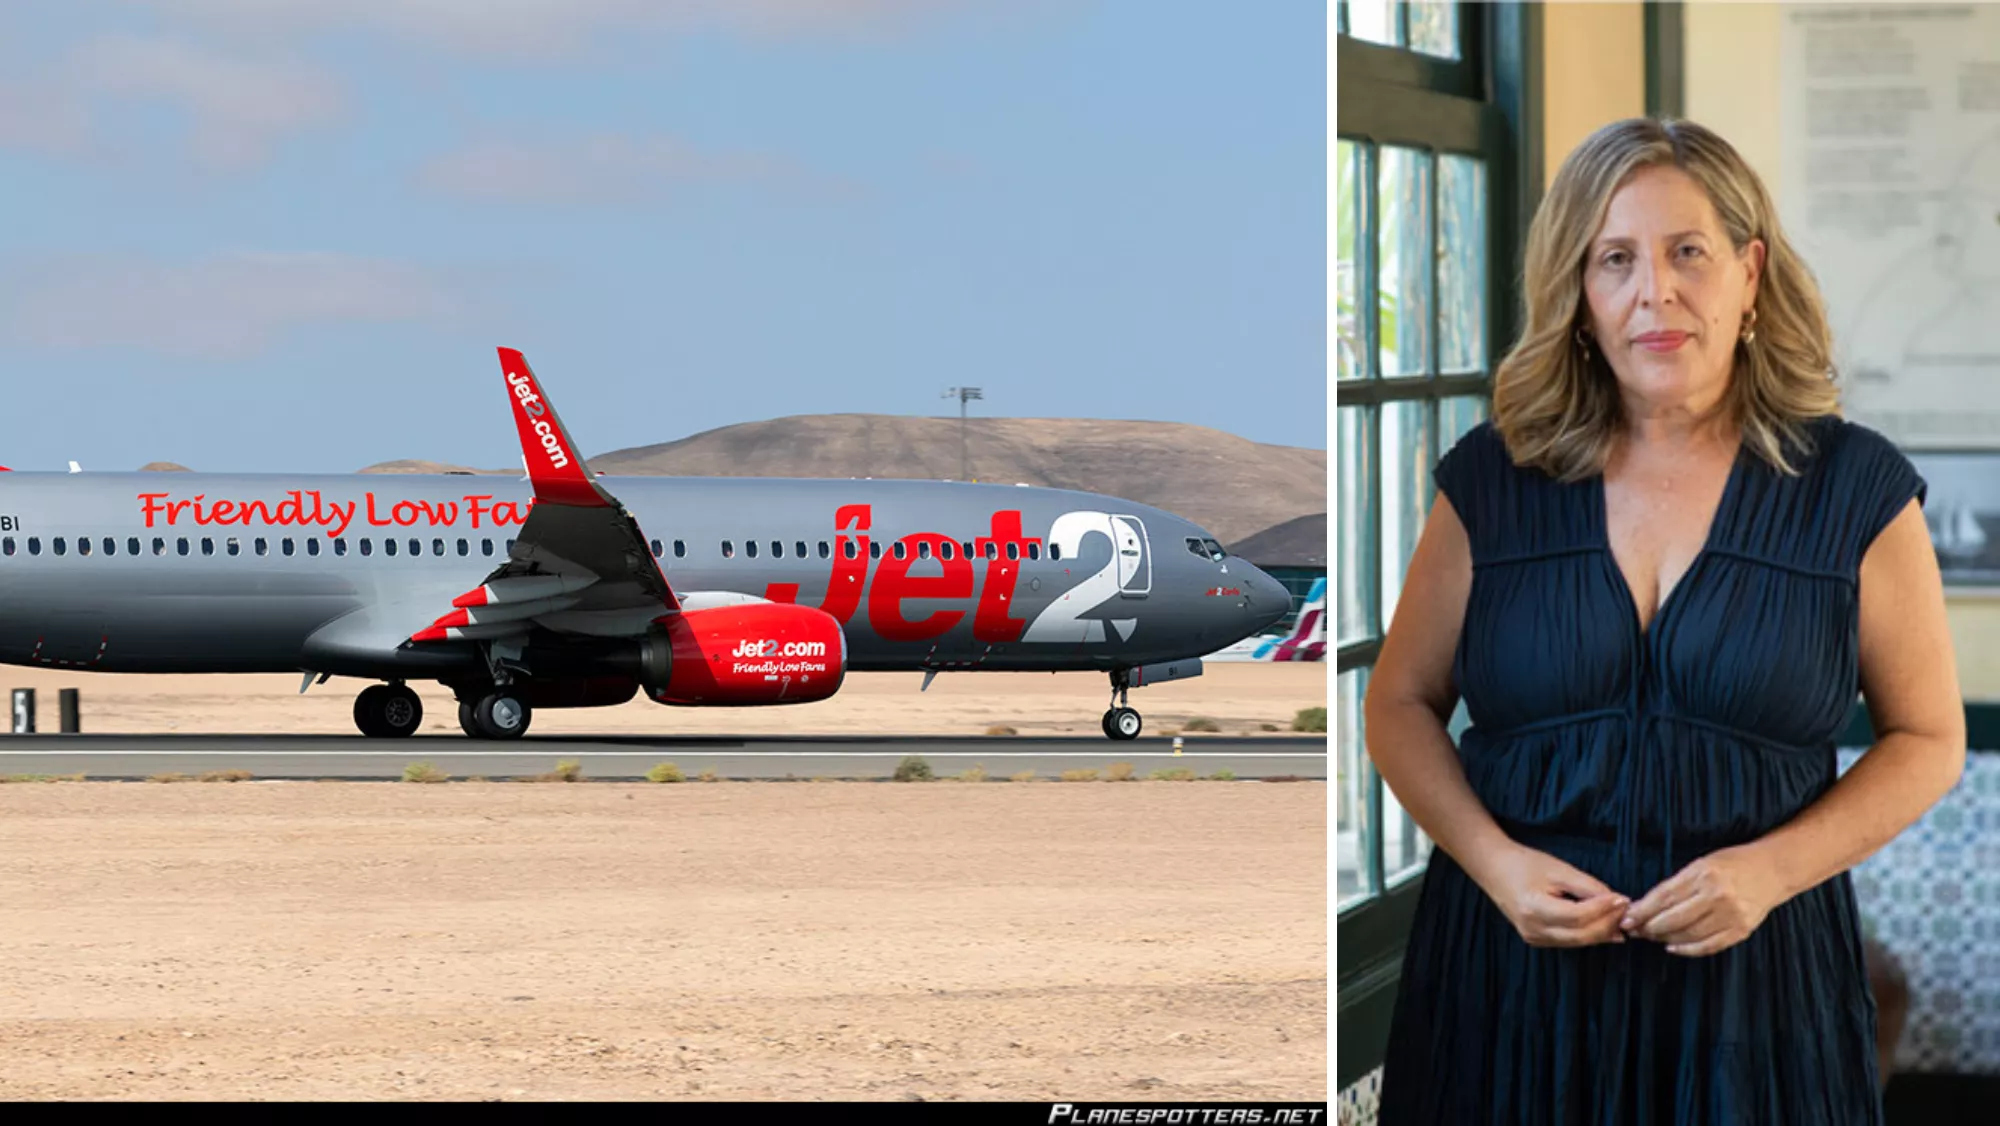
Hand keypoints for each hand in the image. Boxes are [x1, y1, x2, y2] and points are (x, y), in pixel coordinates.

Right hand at [1474, 844, 1629, 947]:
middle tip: (1627, 911)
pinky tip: (1604, 926)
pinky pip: (1569, 941)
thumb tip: (1617, 901)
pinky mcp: (1537, 940)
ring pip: (1577, 942)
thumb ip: (1588, 886)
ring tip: (1621, 918)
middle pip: (1580, 935)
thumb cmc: (1524, 863)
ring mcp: (1534, 938)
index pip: (1578, 916)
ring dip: (1602, 932)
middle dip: (1608, 924)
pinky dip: (1588, 934)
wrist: (1494, 869)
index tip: (1623, 899)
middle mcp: (1533, 929)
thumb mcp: (1558, 869)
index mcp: (1534, 908)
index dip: (1604, 909)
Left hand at [1621, 846, 1785, 956]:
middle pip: (1673, 919)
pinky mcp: (1741, 930)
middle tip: (1635, 930)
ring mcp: (1731, 915)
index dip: (1642, 911)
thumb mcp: (1701, 864)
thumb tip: (1644, 905)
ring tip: (1651, 936)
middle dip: (1649, 927)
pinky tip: (1672, 947)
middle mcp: (1717, 896)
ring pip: (1688, 935)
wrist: (1772, 869)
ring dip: (1665, 938)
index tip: (1627, 918)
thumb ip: (1676, 884)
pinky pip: (1709, 946)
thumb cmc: (1732, 863)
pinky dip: (1688, 949)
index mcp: (1703, 874)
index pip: (1664, 898)